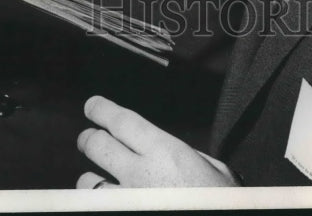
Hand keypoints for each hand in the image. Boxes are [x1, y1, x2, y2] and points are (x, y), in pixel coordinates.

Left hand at [76, 95, 239, 187]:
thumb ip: (187, 156)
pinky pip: (97, 207)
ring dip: (90, 178)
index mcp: (166, 152)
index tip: (92, 106)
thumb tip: (169, 152)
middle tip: (88, 138)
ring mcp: (127, 202)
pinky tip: (104, 202)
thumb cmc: (224, 203)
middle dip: (89, 139)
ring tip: (93, 178)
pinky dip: (98, 201)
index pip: (122, 122)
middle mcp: (140, 174)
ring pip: (88, 183)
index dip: (102, 110)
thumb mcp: (215, 170)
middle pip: (98, 146)